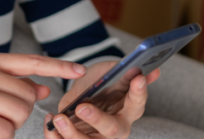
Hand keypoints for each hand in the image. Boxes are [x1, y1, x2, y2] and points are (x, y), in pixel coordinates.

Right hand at [0, 52, 86, 138]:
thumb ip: (15, 86)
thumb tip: (44, 87)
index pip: (32, 62)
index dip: (59, 67)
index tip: (81, 71)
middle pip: (29, 95)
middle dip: (20, 112)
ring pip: (21, 113)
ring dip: (9, 125)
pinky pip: (7, 130)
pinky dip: (0, 137)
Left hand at [45, 61, 160, 138]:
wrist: (85, 93)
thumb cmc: (102, 83)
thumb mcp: (110, 73)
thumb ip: (124, 72)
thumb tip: (153, 71)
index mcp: (130, 109)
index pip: (137, 103)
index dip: (139, 91)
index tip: (138, 77)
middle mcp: (118, 128)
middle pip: (112, 130)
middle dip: (97, 120)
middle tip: (81, 108)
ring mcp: (99, 138)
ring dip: (72, 133)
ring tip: (59, 118)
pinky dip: (56, 137)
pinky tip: (50, 121)